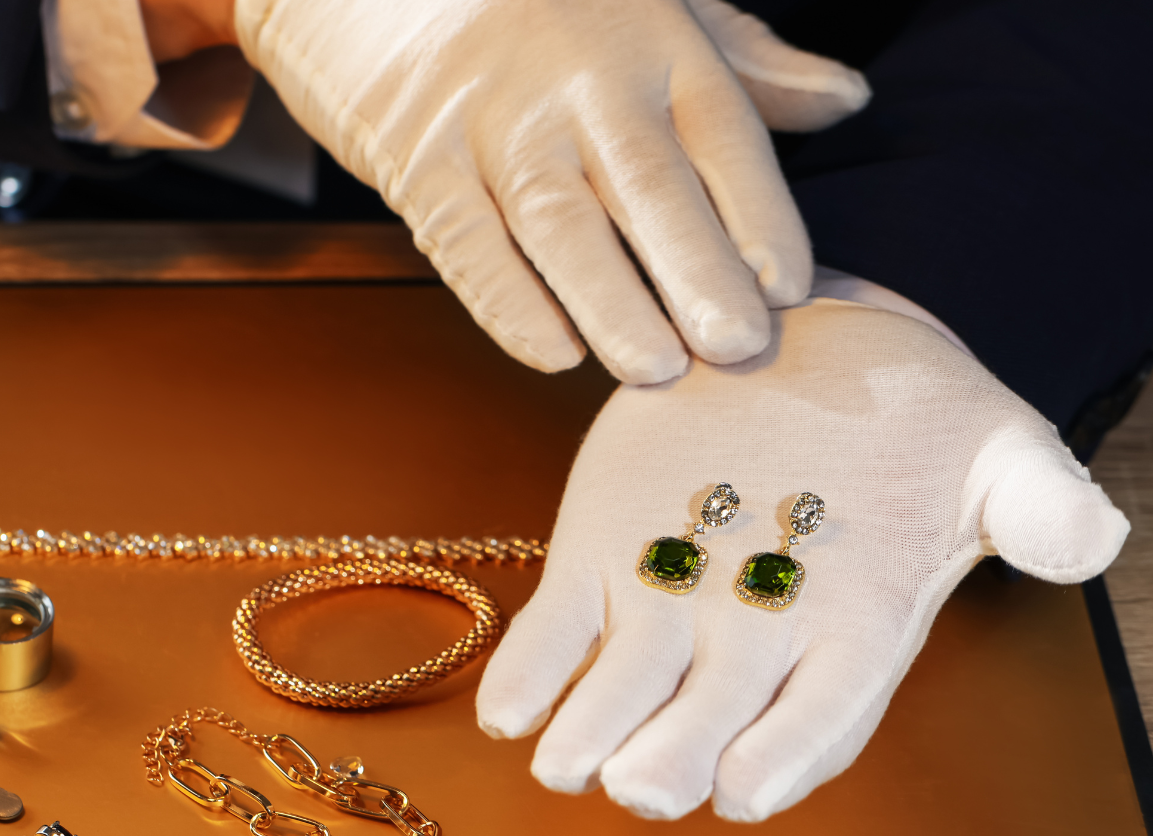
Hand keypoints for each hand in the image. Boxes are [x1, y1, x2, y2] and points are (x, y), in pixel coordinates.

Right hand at [231, 0, 868, 381]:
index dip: (758, 211)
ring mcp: (495, 121)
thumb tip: (847, 100)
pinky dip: (506, 301)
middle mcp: (579, 80)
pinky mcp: (419, 162)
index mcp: (654, 43)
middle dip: (695, 268)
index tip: (790, 289)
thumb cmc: (550, 14)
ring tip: (656, 370)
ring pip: (558, 219)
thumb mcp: (660, 11)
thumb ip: (749, 62)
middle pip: (646, 181)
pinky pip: (466, 240)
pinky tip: (552, 354)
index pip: (720, 132)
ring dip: (609, 300)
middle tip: (739, 348)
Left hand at [475, 299, 1129, 820]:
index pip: (824, 717)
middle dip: (672, 758)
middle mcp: (753, 638)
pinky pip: (558, 633)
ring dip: (590, 730)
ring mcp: (668, 607)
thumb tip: (1088, 539)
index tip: (748, 790)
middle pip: (712, 722)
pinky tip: (506, 710)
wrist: (810, 347)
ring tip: (562, 761)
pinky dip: (530, 671)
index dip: (786, 755)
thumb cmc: (913, 417)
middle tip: (640, 786)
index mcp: (853, 628)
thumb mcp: (993, 447)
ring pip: (625, 690)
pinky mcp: (598, 563)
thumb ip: (1035, 500)